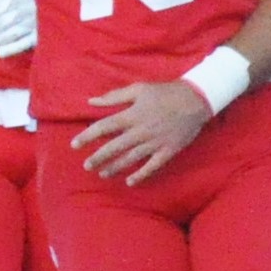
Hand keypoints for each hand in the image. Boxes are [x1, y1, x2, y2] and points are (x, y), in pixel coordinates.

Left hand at [75, 78, 211, 182]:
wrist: (196, 99)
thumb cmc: (165, 92)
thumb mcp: (138, 89)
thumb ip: (114, 97)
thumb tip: (91, 102)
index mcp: (132, 115)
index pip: (103, 127)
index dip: (87, 137)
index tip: (74, 145)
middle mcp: (140, 131)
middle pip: (114, 147)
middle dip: (98, 157)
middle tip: (87, 166)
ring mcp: (154, 143)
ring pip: (130, 159)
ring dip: (115, 167)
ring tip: (103, 174)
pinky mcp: (167, 151)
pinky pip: (152, 166)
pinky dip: (141, 175)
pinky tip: (130, 182)